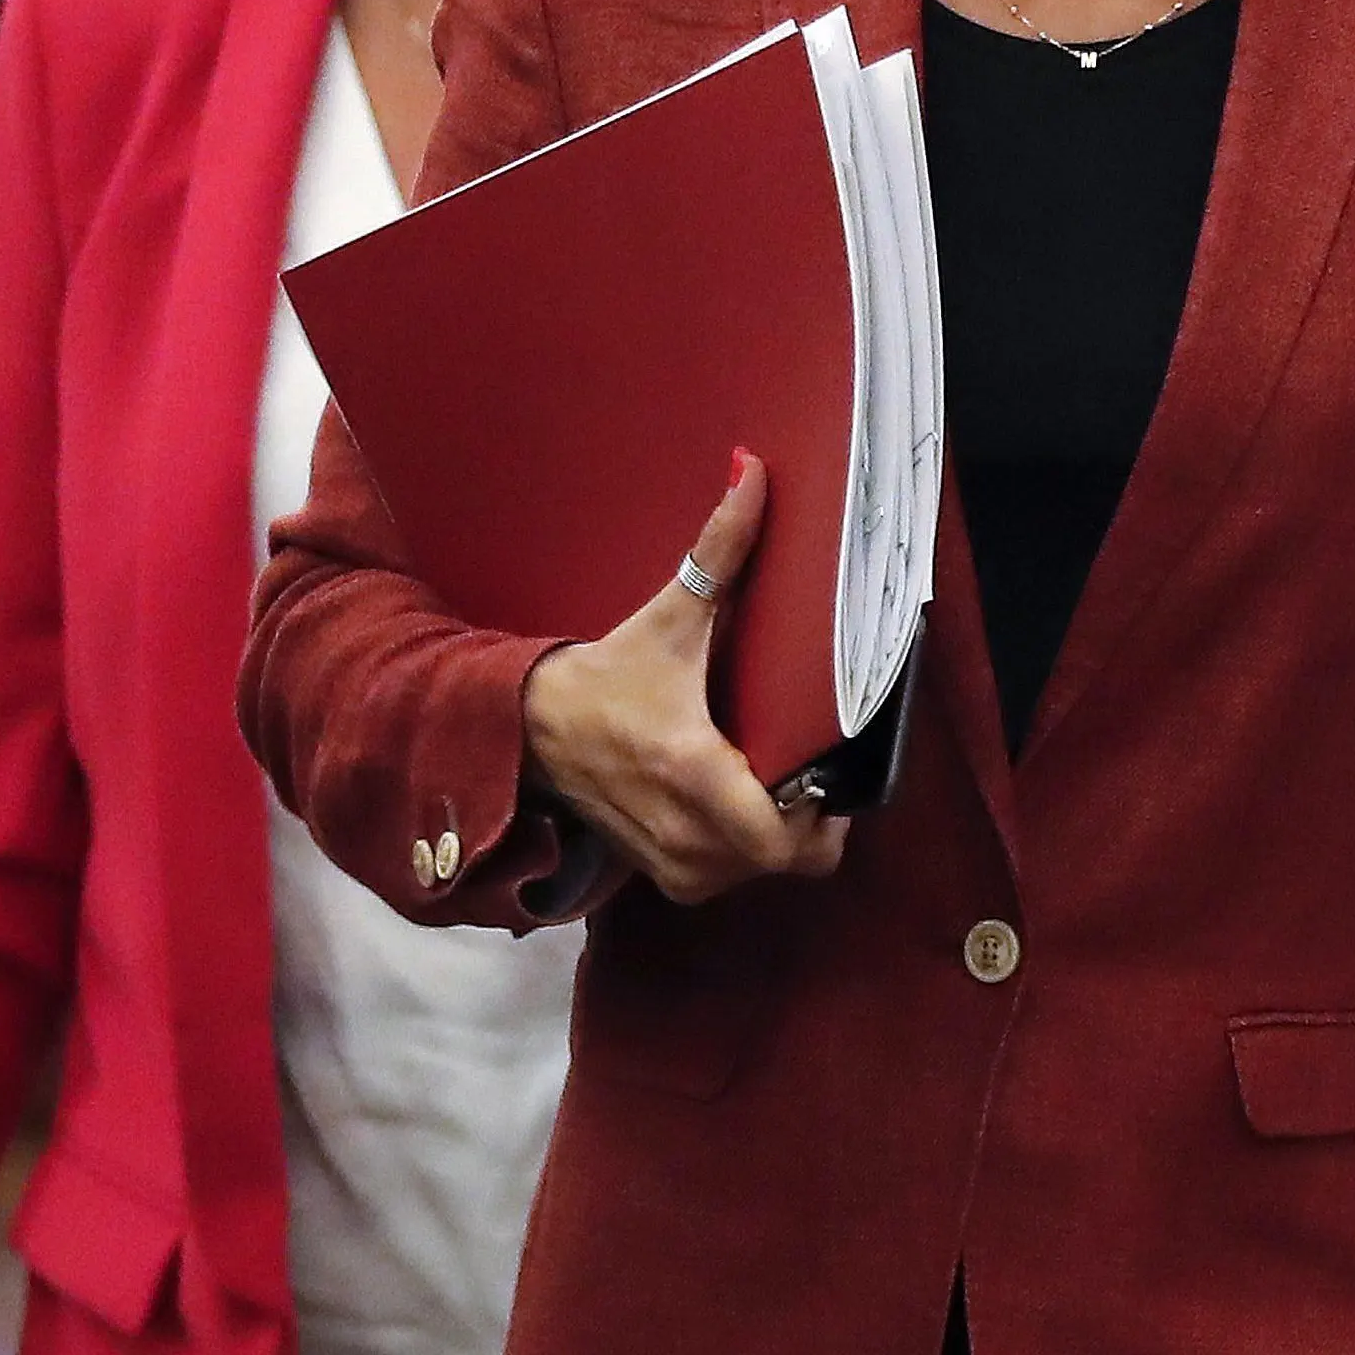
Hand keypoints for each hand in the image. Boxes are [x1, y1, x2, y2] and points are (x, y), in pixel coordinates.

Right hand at [516, 452, 842, 907]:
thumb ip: (720, 552)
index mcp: (695, 773)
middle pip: (790, 859)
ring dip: (778, 836)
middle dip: (811, 820)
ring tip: (778, 781)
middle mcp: (686, 834)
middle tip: (811, 769)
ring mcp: (672, 864)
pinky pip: (729, 878)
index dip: (825, 811)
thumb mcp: (669, 618)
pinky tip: (740, 803)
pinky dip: (743, 852)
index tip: (829, 767)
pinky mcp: (661, 877)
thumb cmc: (605, 677)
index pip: (789, 838)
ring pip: (762, 873)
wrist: (525, 729)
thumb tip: (756, 476)